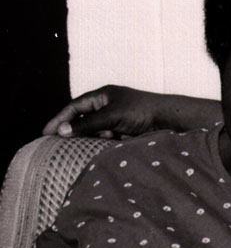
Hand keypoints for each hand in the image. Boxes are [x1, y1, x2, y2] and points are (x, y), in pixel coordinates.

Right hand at [42, 85, 164, 137]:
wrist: (167, 120)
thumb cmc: (142, 111)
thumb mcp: (111, 116)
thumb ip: (88, 124)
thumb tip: (63, 131)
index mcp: (103, 96)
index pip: (75, 106)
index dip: (60, 118)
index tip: (46, 132)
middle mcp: (107, 106)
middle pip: (82, 119)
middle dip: (71, 131)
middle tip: (55, 144)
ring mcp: (115, 119)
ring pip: (93, 131)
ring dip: (86, 139)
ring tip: (74, 149)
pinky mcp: (123, 132)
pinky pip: (104, 139)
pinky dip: (99, 144)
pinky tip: (94, 151)